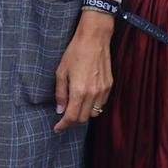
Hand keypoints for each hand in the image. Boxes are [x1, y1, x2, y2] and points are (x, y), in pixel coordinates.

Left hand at [53, 10, 113, 132]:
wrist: (94, 39)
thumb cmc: (75, 53)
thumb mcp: (61, 72)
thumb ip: (60, 93)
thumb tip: (60, 110)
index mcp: (79, 91)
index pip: (71, 117)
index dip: (63, 125)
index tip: (57, 128)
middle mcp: (93, 94)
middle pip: (83, 119)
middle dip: (72, 121)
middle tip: (64, 118)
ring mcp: (103, 90)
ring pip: (94, 113)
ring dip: (84, 114)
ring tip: (75, 108)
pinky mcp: (109, 85)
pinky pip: (102, 104)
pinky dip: (93, 106)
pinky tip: (86, 99)